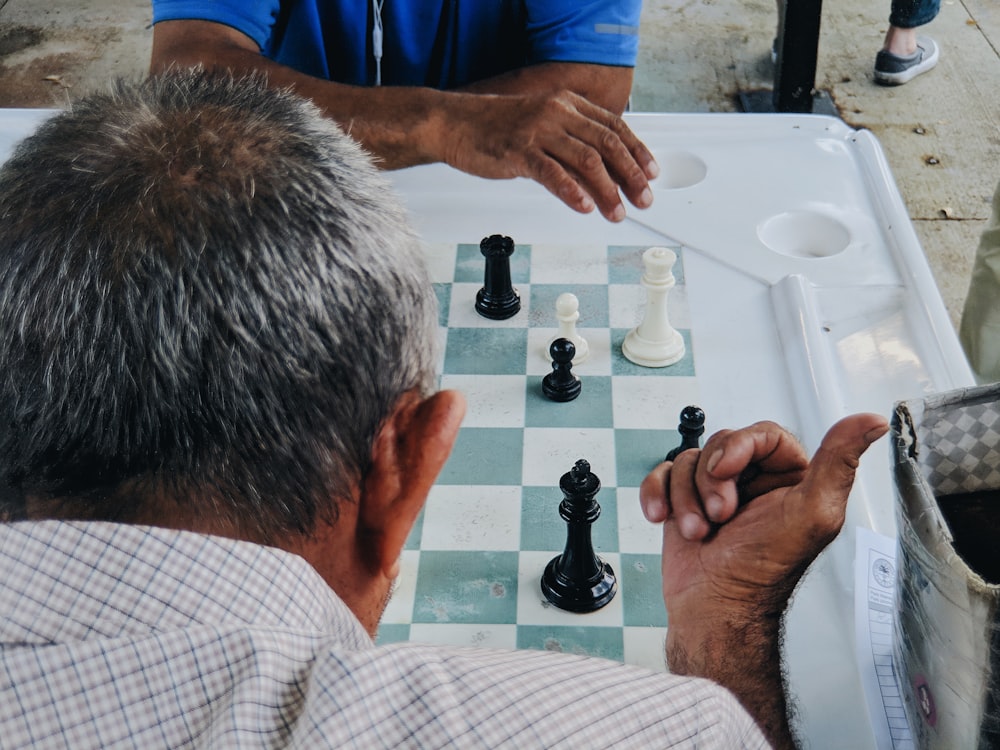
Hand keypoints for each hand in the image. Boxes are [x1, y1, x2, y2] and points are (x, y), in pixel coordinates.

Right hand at [440, 90, 658, 221]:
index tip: (651, 173)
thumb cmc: (497, 129)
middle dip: (630, 175)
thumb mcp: (542, 127)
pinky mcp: (519, 151)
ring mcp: (538, 131)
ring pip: (585, 161)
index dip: (637, 151)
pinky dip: (571, 191)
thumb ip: (571, 144)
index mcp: (567, 104)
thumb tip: (601, 172)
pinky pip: (552, 172)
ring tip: (616, 212)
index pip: (614, 127)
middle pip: (606, 144)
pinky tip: (584, 206)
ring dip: (606, 190)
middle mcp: (557, 113)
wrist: (455, 123)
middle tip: (643, 198)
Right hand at [640, 414, 887, 616]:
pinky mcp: (684, 502)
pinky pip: (662, 475)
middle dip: (710, 481)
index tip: (727, 470)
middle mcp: (755, 481)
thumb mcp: (811, 513)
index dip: (738, 446)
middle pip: (721, 444)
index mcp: (792, 478)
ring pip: (689, 460)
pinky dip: (658, 495)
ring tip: (701, 531)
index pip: (763, 433)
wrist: (713, 609)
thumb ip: (839, 462)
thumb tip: (871, 422)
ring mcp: (715, 491)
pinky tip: (666, 519)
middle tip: (721, 515)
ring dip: (686, 498)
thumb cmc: (762, 572)